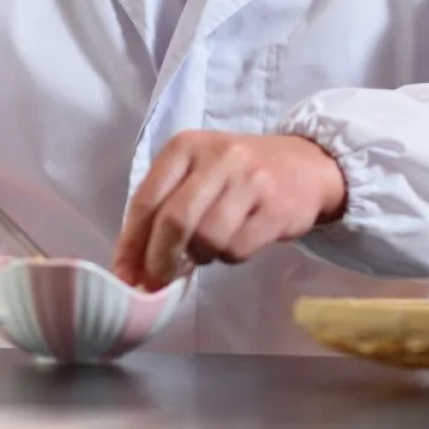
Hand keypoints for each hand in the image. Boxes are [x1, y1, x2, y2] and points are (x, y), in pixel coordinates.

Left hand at [112, 131, 346, 290]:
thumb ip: (162, 209)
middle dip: (159, 259)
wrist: (305, 166)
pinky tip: (235, 241)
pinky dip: (229, 256)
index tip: (124, 276)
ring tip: (206, 248)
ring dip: (200, 257)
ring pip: (207, 240)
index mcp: (184, 146)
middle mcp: (216, 158)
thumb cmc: (235, 173)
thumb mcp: (195, 173)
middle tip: (156, 282)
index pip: (146, 199)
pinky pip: (237, 249)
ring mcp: (249, 181)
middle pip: (174, 221)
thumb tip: (132, 268)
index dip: (131, 244)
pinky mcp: (275, 208)